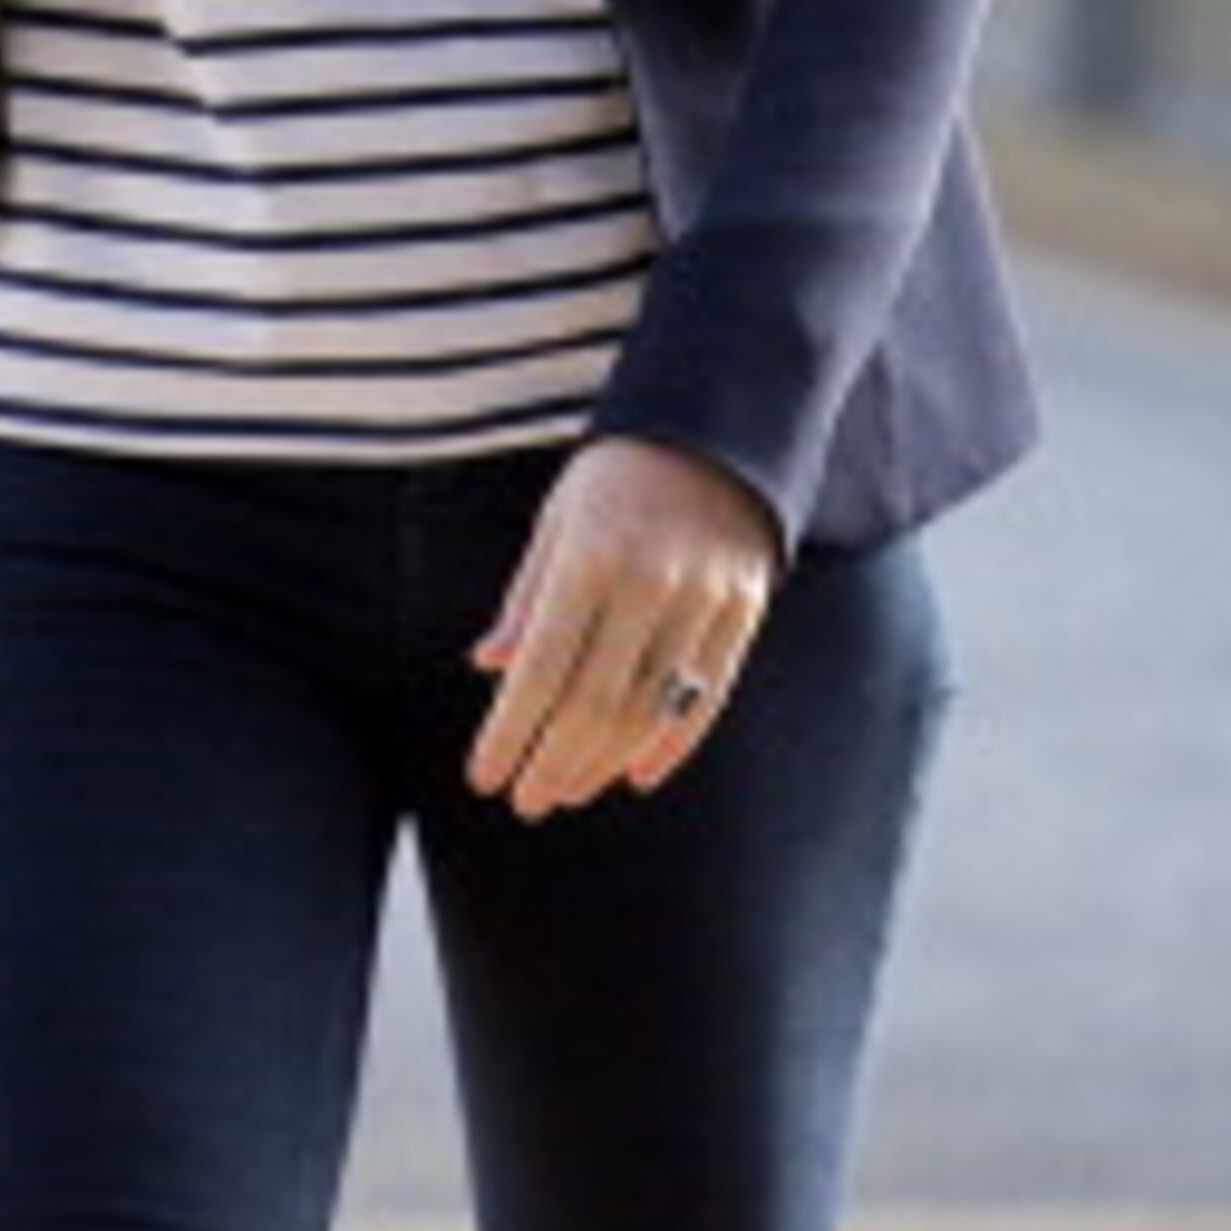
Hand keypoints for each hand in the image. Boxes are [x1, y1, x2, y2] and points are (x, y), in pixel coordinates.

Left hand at [468, 438, 780, 818]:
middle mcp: (649, 582)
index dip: (511, 732)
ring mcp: (704, 599)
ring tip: (568, 791)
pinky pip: (708, 695)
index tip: (485, 777)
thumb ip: (528, 597)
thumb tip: (490, 667)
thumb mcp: (558, 520)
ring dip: (603, 762)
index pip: (542, 669)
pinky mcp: (745, 609)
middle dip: (553, 762)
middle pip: (595, 702)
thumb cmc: (618, 477)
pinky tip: (638, 775)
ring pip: (650, 709)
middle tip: (526, 802)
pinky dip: (673, 744)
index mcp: (590, 557)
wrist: (718, 429)